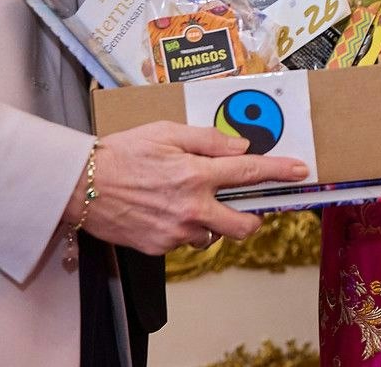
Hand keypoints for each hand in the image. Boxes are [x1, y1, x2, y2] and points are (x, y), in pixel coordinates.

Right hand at [69, 121, 308, 255]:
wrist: (80, 186)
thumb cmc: (121, 153)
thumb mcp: (165, 132)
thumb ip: (206, 140)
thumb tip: (239, 148)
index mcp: (195, 175)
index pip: (248, 174)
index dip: (279, 171)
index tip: (300, 171)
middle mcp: (191, 208)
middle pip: (244, 225)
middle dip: (253, 217)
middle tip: (246, 206)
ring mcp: (176, 232)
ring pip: (214, 236)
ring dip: (213, 223)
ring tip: (188, 203)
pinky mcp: (160, 248)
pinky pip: (186, 241)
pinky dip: (185, 229)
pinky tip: (165, 211)